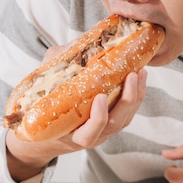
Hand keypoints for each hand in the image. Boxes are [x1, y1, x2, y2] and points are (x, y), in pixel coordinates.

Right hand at [7, 69, 146, 181]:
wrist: (45, 134)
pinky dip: (135, 96)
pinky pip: (127, 113)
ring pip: (125, 119)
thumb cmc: (43, 110)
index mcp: (72, 135)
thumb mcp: (43, 88)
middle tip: (131, 76)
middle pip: (115, 124)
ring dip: (136, 96)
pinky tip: (139, 77)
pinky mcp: (112, 123)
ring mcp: (104, 131)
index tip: (100, 98)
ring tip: (140, 72)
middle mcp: (92, 136)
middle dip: (127, 100)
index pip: (89, 134)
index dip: (98, 119)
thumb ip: (58, 67)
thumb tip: (76, 45)